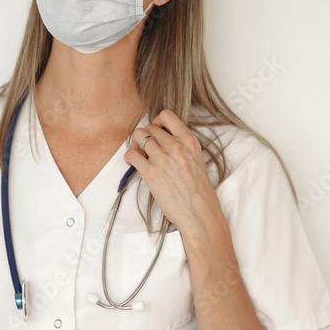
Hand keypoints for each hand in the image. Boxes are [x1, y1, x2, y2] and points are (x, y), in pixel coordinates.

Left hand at [123, 109, 219, 235]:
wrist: (199, 213)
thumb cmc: (199, 192)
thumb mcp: (197, 161)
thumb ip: (183, 148)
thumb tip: (164, 142)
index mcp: (190, 141)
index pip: (167, 115)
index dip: (157, 121)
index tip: (156, 131)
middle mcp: (176, 146)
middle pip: (149, 127)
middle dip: (144, 136)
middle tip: (144, 148)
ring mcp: (162, 158)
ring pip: (138, 136)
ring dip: (135, 144)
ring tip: (139, 156)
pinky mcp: (150, 172)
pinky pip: (131, 154)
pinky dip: (129, 157)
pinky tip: (133, 164)